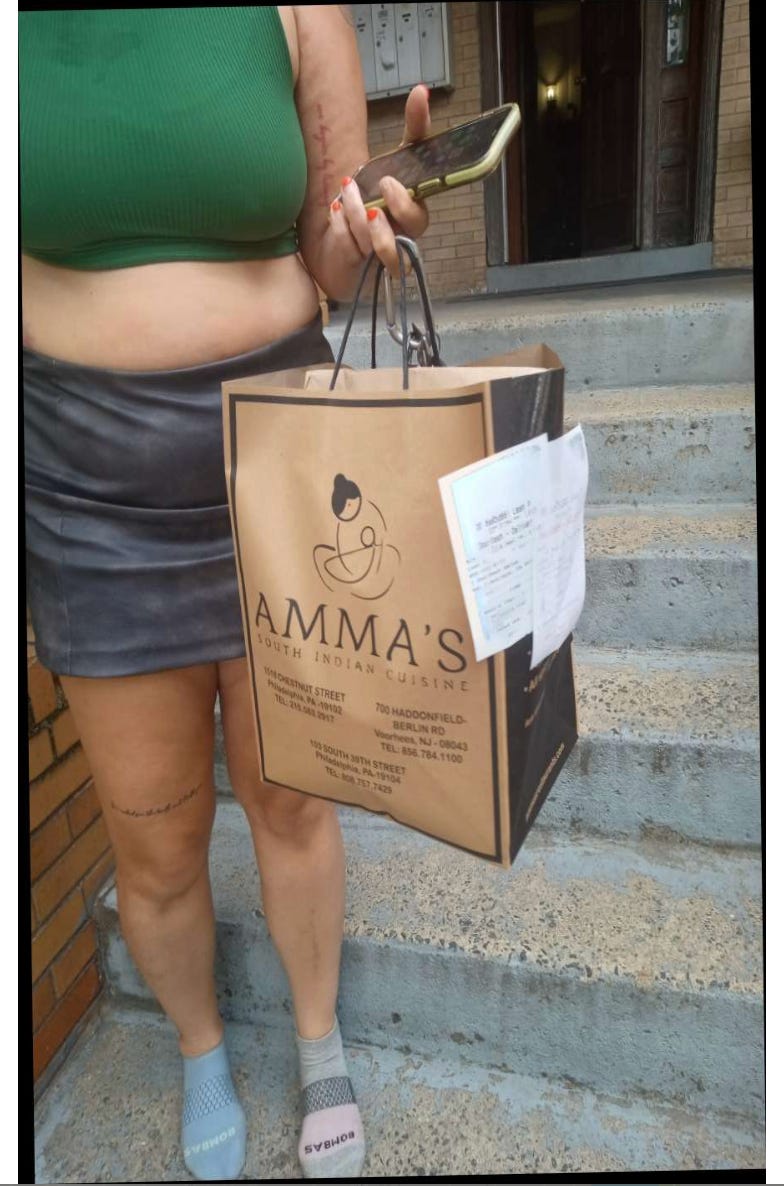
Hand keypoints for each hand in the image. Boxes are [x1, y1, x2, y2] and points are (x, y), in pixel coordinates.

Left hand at [329, 84, 430, 272]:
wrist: (335, 242)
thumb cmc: (366, 203)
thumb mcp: (383, 164)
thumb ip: (407, 132)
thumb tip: (422, 90)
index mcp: (414, 204)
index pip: (428, 196)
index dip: (415, 189)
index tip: (389, 181)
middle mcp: (407, 232)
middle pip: (417, 224)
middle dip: (397, 205)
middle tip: (378, 185)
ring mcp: (389, 255)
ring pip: (386, 245)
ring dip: (360, 218)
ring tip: (341, 199)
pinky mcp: (365, 271)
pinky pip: (357, 255)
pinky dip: (342, 232)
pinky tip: (334, 214)